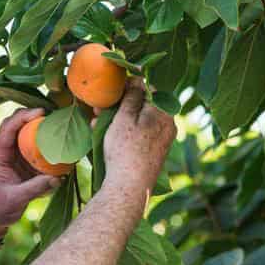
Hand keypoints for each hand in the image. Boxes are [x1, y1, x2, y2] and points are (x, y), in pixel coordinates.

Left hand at [0, 107, 64, 238]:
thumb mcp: (16, 199)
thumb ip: (35, 188)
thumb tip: (57, 179)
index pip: (8, 128)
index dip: (23, 117)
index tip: (41, 112)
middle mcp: (4, 150)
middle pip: (17, 123)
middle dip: (34, 115)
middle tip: (54, 114)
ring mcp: (13, 154)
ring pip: (26, 132)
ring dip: (41, 127)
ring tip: (60, 123)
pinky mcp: (23, 160)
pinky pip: (35, 146)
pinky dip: (46, 142)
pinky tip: (60, 141)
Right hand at [99, 77, 175, 198]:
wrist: (130, 186)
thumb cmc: (125, 149)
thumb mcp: (124, 118)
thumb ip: (132, 96)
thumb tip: (138, 78)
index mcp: (164, 113)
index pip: (149, 89)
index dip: (129, 87)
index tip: (112, 90)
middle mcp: (168, 125)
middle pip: (143, 107)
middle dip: (120, 106)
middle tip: (98, 108)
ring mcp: (162, 141)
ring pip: (139, 122)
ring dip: (118, 120)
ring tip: (96, 123)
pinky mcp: (155, 154)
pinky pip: (140, 136)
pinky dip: (125, 133)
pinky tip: (107, 137)